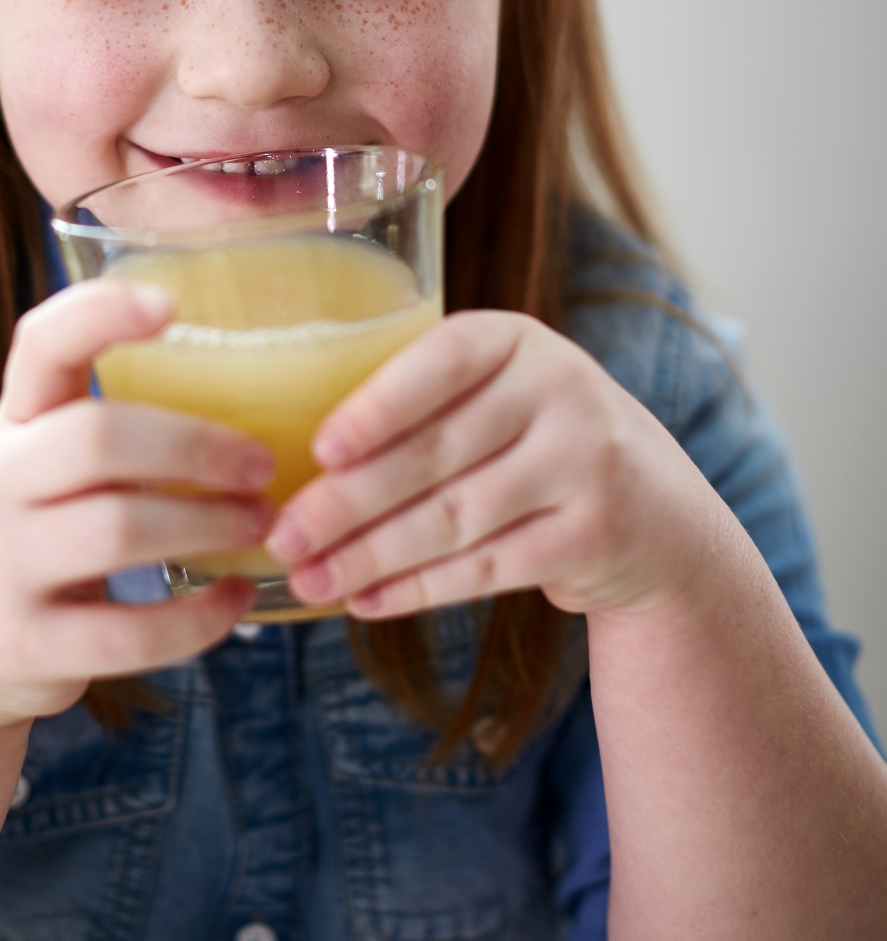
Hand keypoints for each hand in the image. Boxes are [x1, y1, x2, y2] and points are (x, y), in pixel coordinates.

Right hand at [0, 280, 269, 727]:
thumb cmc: (32, 528)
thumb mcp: (43, 459)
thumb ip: (111, 419)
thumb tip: (257, 373)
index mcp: (16, 422)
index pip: (41, 344)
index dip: (101, 313)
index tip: (172, 304)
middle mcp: (0, 483)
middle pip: (96, 438)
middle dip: (196, 446)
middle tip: (263, 464)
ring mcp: (8, 567)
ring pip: (117, 531)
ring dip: (207, 526)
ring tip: (260, 525)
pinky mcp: (30, 645)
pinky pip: (128, 634)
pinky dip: (198, 621)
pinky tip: (236, 598)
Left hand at [264, 310, 718, 619]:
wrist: (656, 512)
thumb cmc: (531, 441)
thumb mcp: (496, 395)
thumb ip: (421, 404)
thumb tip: (293, 463)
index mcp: (517, 340)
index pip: (441, 362)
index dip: (379, 406)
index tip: (319, 449)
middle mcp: (561, 390)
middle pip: (435, 452)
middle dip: (347, 502)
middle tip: (284, 535)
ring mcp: (586, 464)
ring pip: (455, 518)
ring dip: (371, 555)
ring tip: (309, 578)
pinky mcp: (593, 535)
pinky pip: (486, 568)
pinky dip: (417, 589)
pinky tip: (364, 599)